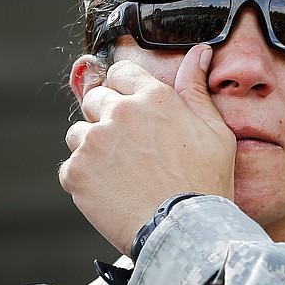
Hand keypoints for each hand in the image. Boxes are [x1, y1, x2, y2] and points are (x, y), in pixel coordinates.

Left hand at [59, 45, 235, 255]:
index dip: (124, 90)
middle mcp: (120, 112)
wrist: (185, 232)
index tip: (130, 109)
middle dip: (106, 117)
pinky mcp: (77, 172)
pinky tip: (110, 192)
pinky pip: (70, 167)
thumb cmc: (205, 185)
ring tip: (118, 174)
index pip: (120, 72)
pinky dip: (84, 179)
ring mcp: (95, 142)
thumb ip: (196, 89)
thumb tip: (198, 53)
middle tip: (128, 148)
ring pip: (78, 133)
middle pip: (95, 99)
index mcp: (154, 97)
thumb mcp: (215, 131)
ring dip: (92, 148)